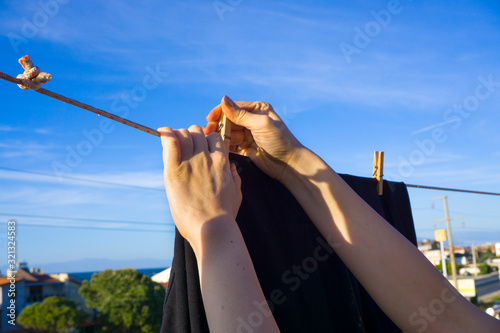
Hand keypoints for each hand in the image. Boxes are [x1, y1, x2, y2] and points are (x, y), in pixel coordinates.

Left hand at [159, 125, 241, 247]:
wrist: (212, 228)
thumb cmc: (224, 215)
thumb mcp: (237, 193)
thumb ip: (235, 176)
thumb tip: (231, 166)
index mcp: (222, 161)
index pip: (213, 136)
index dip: (206, 140)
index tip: (200, 148)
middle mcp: (207, 157)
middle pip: (196, 131)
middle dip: (190, 136)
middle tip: (184, 148)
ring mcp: (190, 163)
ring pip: (183, 133)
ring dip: (178, 136)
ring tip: (173, 146)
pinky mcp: (174, 171)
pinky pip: (169, 142)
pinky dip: (165, 135)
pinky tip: (162, 134)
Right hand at [203, 95, 303, 180]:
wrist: (288, 164)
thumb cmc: (280, 141)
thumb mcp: (261, 124)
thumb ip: (241, 114)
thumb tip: (224, 100)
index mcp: (257, 109)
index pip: (234, 107)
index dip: (220, 111)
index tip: (209, 118)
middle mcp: (251, 119)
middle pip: (229, 120)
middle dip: (217, 125)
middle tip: (207, 131)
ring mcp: (247, 133)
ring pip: (228, 132)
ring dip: (218, 135)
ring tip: (208, 139)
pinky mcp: (244, 147)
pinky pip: (230, 144)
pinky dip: (222, 145)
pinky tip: (215, 146)